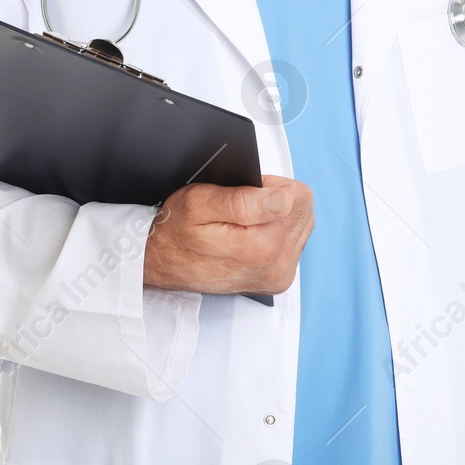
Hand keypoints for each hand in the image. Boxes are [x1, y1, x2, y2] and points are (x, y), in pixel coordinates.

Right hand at [143, 174, 313, 294]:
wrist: (160, 264)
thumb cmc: (176, 232)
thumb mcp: (200, 202)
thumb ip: (244, 199)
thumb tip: (283, 198)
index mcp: (262, 246)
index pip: (299, 196)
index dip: (272, 185)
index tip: (247, 192)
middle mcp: (276, 265)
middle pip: (304, 209)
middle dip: (277, 200)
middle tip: (242, 208)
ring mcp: (279, 275)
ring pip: (301, 223)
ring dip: (279, 216)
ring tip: (246, 222)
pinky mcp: (278, 279)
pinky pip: (295, 241)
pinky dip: (277, 232)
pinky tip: (253, 234)